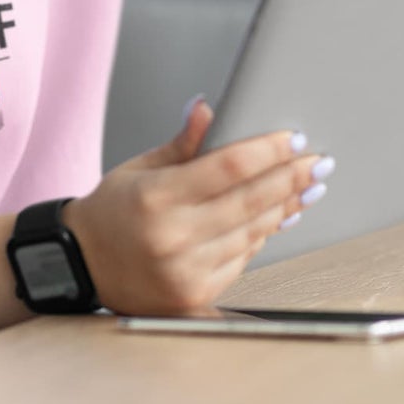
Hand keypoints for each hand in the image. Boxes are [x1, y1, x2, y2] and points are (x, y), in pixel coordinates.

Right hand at [62, 98, 329, 314]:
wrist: (84, 265)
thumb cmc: (112, 212)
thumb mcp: (139, 168)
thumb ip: (181, 144)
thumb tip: (208, 108)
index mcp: (155, 198)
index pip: (226, 167)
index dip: (266, 151)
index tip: (294, 139)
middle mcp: (172, 237)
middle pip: (249, 201)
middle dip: (290, 178)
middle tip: (319, 163)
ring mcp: (186, 271)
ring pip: (252, 233)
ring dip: (285, 208)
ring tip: (308, 188)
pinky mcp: (196, 295)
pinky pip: (242, 259)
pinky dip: (262, 235)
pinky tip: (278, 217)